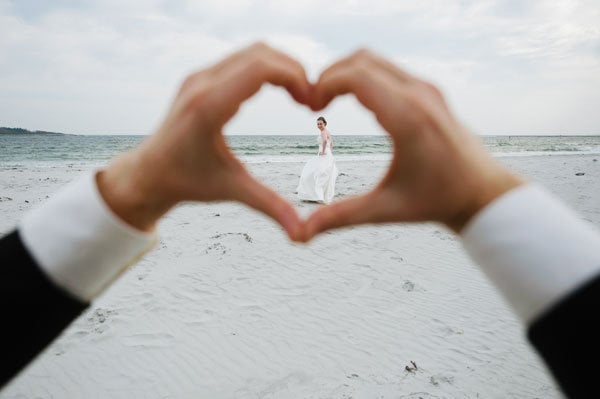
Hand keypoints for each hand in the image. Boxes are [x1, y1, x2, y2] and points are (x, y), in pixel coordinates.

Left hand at [97, 43, 310, 240]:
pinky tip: (278, 91)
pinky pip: (240, 59)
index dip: (294, 77)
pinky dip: (266, 68)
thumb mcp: (233, 191)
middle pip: (261, 53)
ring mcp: (199, 76)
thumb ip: (270, 207)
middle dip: (294, 71)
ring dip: (281, 67)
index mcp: (209, 107)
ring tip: (299, 96)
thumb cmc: (188, 182)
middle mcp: (202, 83)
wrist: (149, 173)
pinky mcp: (199, 77)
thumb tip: (302, 235)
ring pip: (252, 51)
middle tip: (311, 100)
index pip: (260, 68)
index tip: (311, 103)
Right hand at [304, 49, 524, 239]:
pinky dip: (363, 75)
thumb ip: (340, 217)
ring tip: (328, 100)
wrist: (481, 192)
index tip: (310, 107)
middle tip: (313, 103)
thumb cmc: (436, 201)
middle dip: (330, 75)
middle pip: (361, 60)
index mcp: (408, 119)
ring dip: (346, 72)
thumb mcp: (384, 210)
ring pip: (374, 60)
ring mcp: (426, 89)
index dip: (325, 84)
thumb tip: (301, 234)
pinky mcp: (429, 90)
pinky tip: (353, 100)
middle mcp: (419, 95)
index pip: (356, 76)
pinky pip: (388, 69)